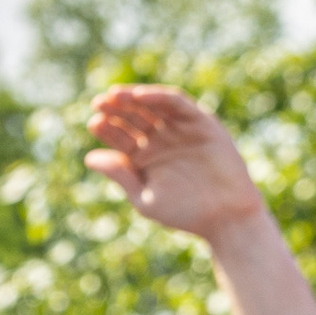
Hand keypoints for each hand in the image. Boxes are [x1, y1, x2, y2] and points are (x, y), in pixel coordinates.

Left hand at [83, 86, 262, 240]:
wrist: (226, 218)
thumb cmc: (186, 213)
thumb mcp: (146, 198)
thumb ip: (121, 176)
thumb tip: (89, 158)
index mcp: (144, 158)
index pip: (119, 136)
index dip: (106, 128)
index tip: (94, 123)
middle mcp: (160, 140)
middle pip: (132, 116)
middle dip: (115, 109)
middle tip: (98, 103)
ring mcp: (180, 129)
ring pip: (152, 105)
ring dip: (134, 97)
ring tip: (115, 96)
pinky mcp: (200, 122)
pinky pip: (177, 103)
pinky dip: (159, 97)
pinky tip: (141, 96)